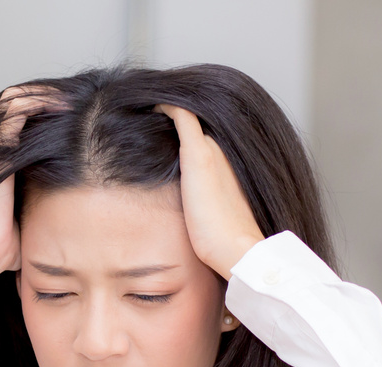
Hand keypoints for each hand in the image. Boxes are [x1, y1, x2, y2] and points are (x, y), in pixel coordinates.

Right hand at [0, 87, 60, 295]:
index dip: (48, 112)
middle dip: (49, 97)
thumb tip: (76, 211)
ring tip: (73, 99)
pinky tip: (63, 105)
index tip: (79, 116)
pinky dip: (39, 100)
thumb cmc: (6, 245)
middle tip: (80, 99)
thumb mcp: (33, 215)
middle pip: (20, 103)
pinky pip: (15, 108)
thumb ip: (45, 202)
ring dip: (45, 94)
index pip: (22, 120)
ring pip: (16, 99)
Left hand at [156, 104, 264, 279]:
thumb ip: (201, 201)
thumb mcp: (213, 215)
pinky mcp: (198, 153)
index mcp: (225, 163)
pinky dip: (166, 104)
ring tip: (146, 105)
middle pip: (193, 123)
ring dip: (168, 110)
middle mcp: (221, 149)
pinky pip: (181, 114)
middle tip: (148, 110)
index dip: (182, 128)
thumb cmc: (223, 240)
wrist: (235, 247)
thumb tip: (190, 210)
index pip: (199, 135)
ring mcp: (211, 149)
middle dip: (172, 116)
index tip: (159, 126)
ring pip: (187, 116)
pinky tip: (149, 102)